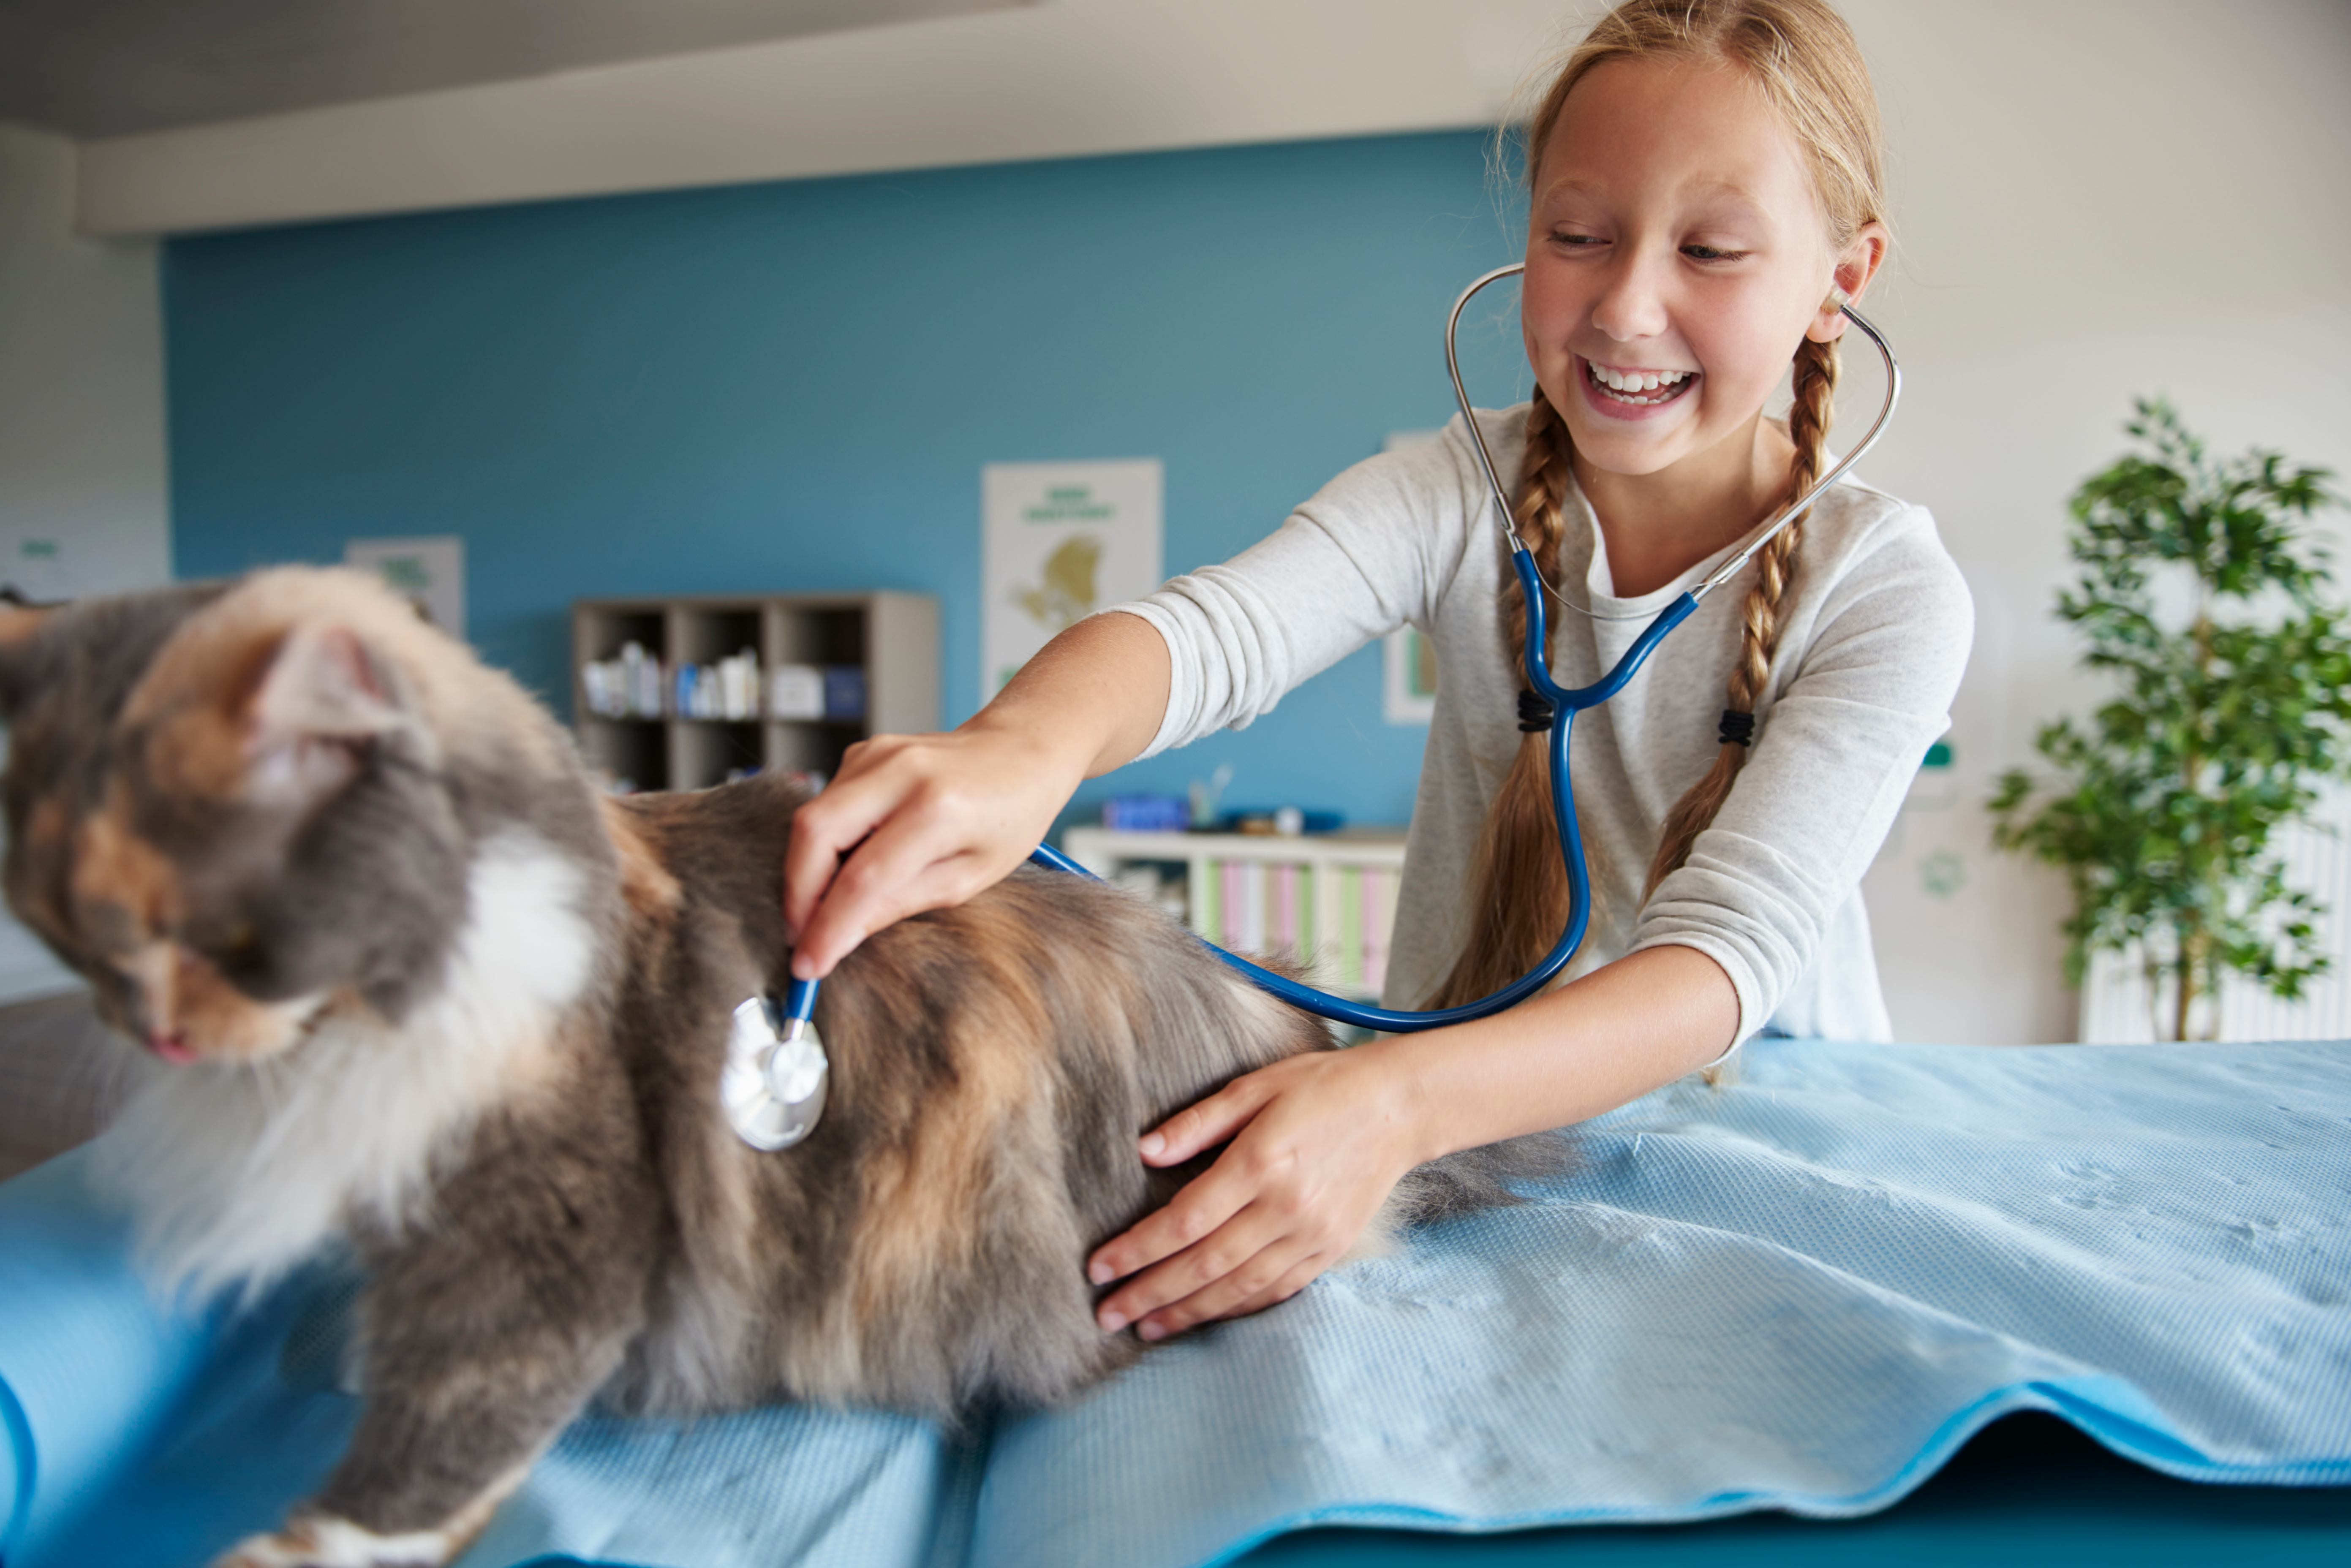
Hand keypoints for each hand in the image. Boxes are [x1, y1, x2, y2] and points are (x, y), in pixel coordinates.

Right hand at [783, 725, 1076, 978]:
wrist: (1021, 752)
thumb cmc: (1009, 817)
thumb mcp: (968, 878)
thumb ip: (899, 904)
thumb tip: (839, 936)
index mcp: (938, 809)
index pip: (863, 878)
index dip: (827, 927)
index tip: (807, 964)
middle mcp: (901, 772)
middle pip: (815, 833)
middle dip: (797, 894)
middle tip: (800, 935)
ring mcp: (877, 754)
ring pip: (810, 817)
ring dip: (807, 870)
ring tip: (824, 906)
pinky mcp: (864, 752)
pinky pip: (825, 804)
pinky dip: (823, 843)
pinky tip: (845, 863)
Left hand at [1086, 1042, 1426, 1339]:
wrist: (1399, 1108)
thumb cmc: (1322, 1087)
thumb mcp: (1256, 1086)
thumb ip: (1198, 1122)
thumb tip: (1144, 1152)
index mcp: (1261, 1162)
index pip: (1185, 1221)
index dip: (1137, 1250)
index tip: (1099, 1268)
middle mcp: (1286, 1207)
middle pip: (1205, 1265)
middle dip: (1150, 1294)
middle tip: (1107, 1315)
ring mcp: (1311, 1234)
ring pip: (1239, 1287)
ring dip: (1187, 1312)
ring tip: (1146, 1329)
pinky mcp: (1330, 1249)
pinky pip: (1276, 1290)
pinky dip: (1237, 1308)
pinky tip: (1206, 1316)